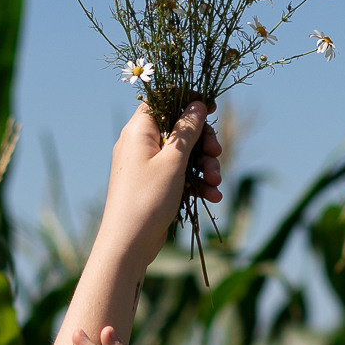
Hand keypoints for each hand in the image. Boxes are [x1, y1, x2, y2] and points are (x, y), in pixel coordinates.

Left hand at [95, 101, 221, 266]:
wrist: (128, 243)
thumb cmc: (147, 198)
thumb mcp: (173, 160)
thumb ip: (187, 130)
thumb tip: (197, 104)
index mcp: (139, 130)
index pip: (163, 100)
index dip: (188, 101)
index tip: (211, 108)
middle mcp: (141, 144)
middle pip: (179, 129)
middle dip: (203, 142)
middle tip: (216, 154)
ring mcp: (147, 166)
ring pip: (183, 155)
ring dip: (204, 166)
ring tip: (215, 183)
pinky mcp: (155, 186)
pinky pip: (179, 175)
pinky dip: (196, 183)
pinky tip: (212, 197)